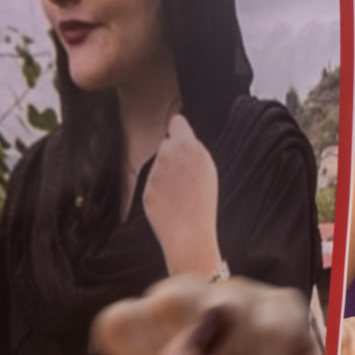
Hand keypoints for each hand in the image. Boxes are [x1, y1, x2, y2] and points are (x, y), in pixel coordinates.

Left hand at [145, 114, 221, 278]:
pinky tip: (171, 203)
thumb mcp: (207, 168)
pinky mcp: (147, 187)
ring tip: (180, 193)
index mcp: (189, 146)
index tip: (180, 135)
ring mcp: (156, 171)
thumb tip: (182, 137)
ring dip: (166, 173)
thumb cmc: (203, 201)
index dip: (178, 130)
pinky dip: (159, 191)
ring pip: (159, 165)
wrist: (190, 233)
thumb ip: (194, 150)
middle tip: (185, 174)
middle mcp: (170, 155)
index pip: (177, 122)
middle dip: (172, 154)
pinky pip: (153, 183)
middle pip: (166, 144)